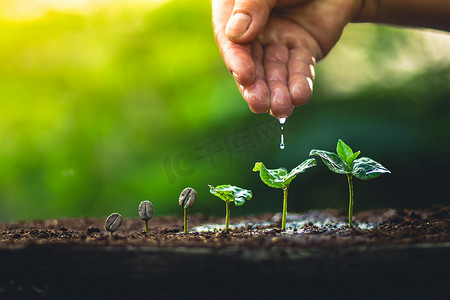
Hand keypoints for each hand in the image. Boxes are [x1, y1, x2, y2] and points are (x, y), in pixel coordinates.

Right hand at [212, 0, 357, 117]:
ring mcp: (279, 41)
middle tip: (260, 105)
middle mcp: (255, 31)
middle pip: (252, 63)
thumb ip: (251, 5)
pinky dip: (300, 83)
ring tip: (282, 109)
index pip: (231, 41)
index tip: (244, 77)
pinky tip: (300, 97)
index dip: (237, 61)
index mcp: (237, 12)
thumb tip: (235, 35)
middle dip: (256, 86)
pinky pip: (300, 68)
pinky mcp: (303, 49)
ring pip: (275, 71)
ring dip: (278, 91)